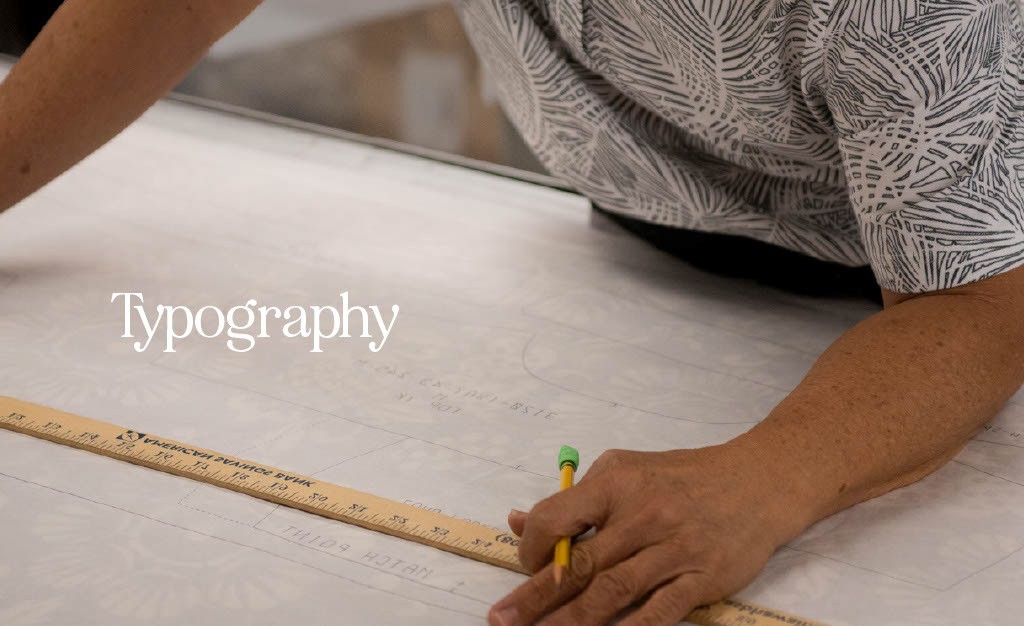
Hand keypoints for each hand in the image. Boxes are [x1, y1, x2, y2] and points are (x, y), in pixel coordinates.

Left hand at [488, 445, 813, 625]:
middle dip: (536, 595)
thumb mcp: (626, 469)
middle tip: (502, 618)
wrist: (759, 482)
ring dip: (571, 621)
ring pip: (612, 593)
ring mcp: (674, 549)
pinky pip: (657, 612)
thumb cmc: (685, 477)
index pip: (559, 515)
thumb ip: (575, 498)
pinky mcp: (701, 579)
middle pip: (581, 564)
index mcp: (619, 481)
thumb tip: (518, 519)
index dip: (532, 544)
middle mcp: (644, 514)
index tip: (524, 562)